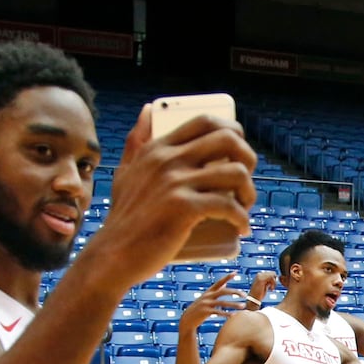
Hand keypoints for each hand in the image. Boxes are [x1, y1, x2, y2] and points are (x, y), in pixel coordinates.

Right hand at [83, 104, 257, 289]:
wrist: (113, 255)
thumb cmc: (124, 217)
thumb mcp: (125, 171)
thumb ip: (137, 140)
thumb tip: (149, 108)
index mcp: (158, 148)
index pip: (206, 121)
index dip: (234, 132)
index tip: (240, 155)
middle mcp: (167, 159)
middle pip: (229, 139)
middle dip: (249, 159)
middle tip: (245, 184)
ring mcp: (175, 183)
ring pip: (236, 172)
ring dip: (249, 192)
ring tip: (244, 209)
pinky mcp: (183, 208)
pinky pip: (229, 206)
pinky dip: (242, 219)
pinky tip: (241, 229)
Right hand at [180, 273, 249, 328]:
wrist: (187, 319)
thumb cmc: (199, 308)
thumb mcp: (206, 298)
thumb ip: (216, 291)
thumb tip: (225, 283)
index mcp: (208, 292)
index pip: (219, 282)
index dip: (227, 277)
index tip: (235, 272)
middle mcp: (207, 296)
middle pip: (223, 291)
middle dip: (234, 292)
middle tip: (245, 294)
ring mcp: (206, 304)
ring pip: (222, 303)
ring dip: (234, 304)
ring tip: (243, 306)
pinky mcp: (205, 312)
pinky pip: (218, 312)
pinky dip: (226, 314)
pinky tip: (234, 315)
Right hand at [249, 270, 278, 306]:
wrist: (254, 299)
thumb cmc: (260, 293)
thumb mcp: (265, 285)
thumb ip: (269, 281)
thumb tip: (276, 277)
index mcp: (260, 275)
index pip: (271, 273)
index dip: (274, 279)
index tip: (272, 286)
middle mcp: (259, 274)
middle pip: (273, 273)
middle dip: (274, 280)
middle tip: (272, 287)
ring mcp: (259, 276)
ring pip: (272, 275)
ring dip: (274, 282)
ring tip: (271, 288)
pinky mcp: (260, 279)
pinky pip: (271, 278)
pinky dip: (273, 284)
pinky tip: (271, 289)